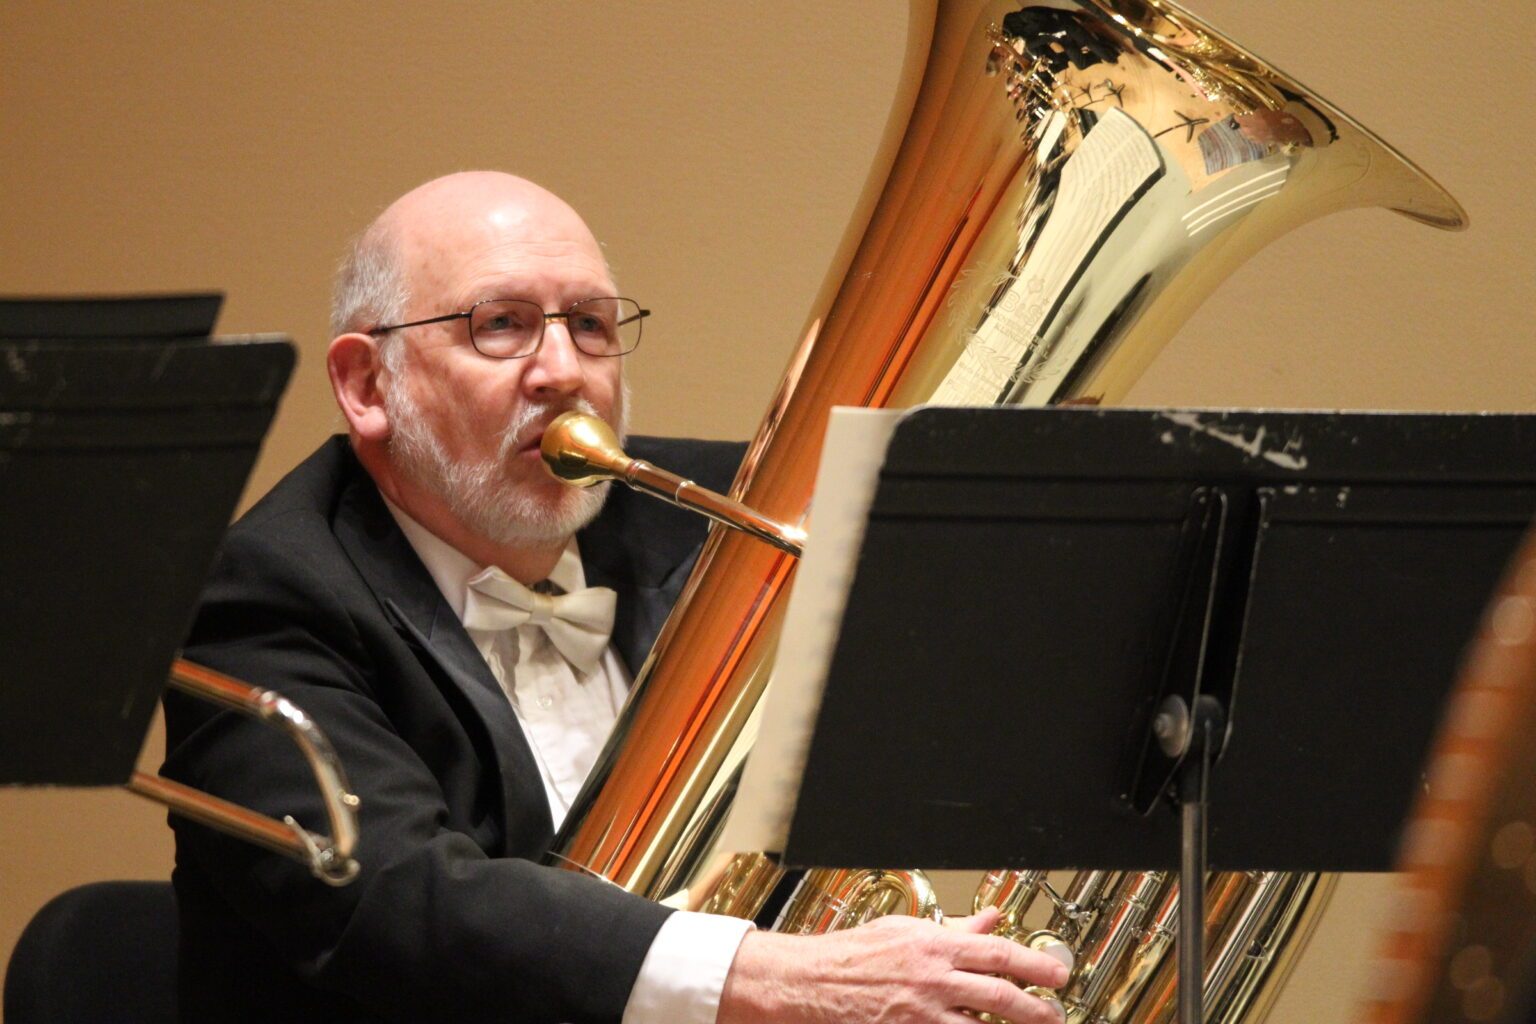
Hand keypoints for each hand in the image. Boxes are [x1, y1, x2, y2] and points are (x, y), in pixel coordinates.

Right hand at [717, 907, 1068, 1023]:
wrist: (810, 982)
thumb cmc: (851, 955)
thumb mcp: (905, 931)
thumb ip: (953, 930)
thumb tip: (989, 920)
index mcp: (934, 945)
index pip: (997, 952)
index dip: (1034, 964)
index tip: (1057, 974)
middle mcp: (933, 978)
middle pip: (998, 994)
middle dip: (1034, 1006)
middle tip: (1054, 1011)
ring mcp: (922, 1012)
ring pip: (980, 1023)